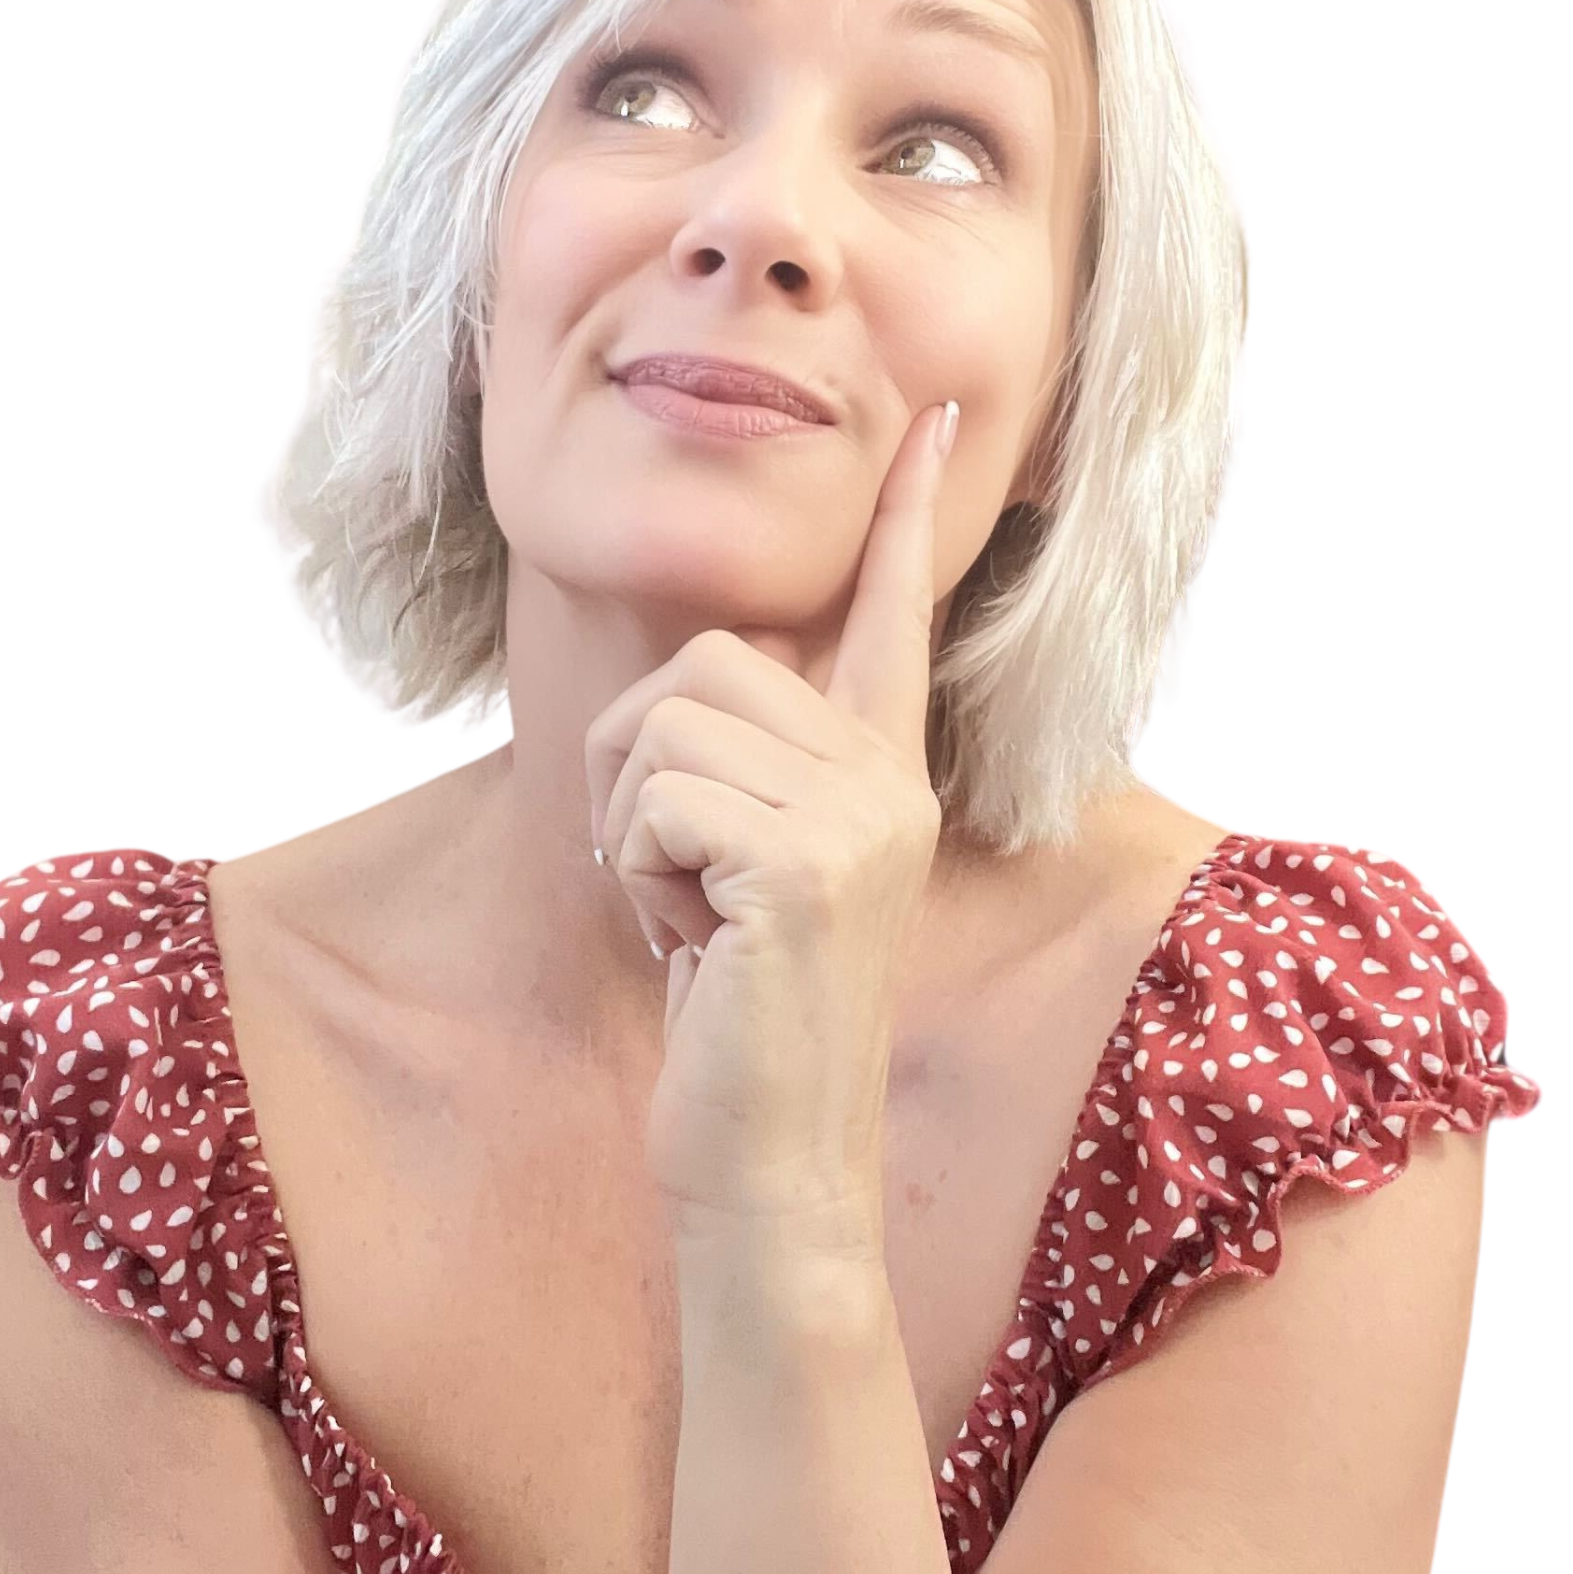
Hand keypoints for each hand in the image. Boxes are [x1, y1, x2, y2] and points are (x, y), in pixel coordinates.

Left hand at [585, 399, 956, 1251]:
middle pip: (706, 659)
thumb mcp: (745, 867)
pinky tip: (690, 936)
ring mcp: (859, 820)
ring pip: (668, 722)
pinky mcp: (807, 865)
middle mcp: (887, 780)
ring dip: (635, 820)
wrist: (770, 1157)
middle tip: (673, 866)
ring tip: (686, 906)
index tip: (939, 416)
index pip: (895, 616)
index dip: (905, 514)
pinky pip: (657, 797)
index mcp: (881, 773)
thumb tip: (695, 682)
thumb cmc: (739, 1012)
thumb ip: (747, 768)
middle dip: (641, 759)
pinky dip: (636, 867)